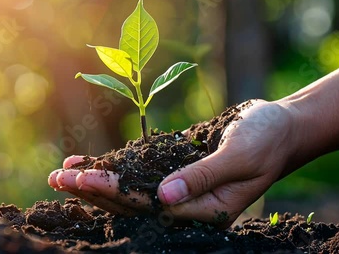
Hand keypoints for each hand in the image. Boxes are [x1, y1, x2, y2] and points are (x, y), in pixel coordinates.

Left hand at [48, 100, 295, 227]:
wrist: (279, 127)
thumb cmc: (266, 139)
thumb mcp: (241, 156)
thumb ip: (203, 177)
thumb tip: (164, 196)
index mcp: (204, 211)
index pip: (148, 205)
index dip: (113, 192)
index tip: (82, 178)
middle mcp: (186, 206)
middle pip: (131, 202)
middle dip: (94, 190)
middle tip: (58, 178)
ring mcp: (178, 189)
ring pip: (129, 190)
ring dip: (96, 182)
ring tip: (62, 173)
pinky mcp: (173, 170)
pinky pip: (138, 172)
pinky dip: (113, 167)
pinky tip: (89, 161)